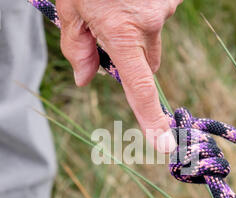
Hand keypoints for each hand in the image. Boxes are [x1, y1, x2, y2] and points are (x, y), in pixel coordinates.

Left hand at [56, 0, 181, 152]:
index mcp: (121, 33)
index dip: (152, 120)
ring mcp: (165, 8)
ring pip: (154, 38)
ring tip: (116, 3)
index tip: (165, 145)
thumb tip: (84, 79)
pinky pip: (161, 15)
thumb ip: (76, 46)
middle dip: (133, 61)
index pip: (140, 88)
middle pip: (148, 64)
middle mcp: (150, 24)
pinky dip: (147, 11)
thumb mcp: (70, 6)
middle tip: (107, 33)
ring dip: (138, 30)